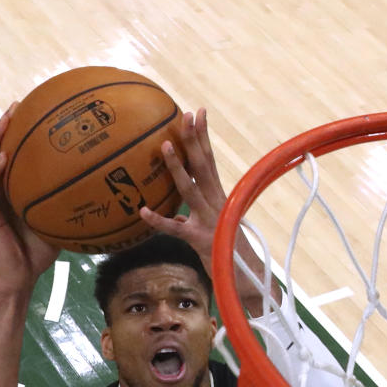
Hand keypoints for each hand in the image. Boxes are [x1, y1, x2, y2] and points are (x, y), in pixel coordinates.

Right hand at [0, 104, 59, 292]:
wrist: (20, 279)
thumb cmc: (39, 254)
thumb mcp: (60, 222)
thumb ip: (70, 203)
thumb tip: (102, 187)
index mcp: (12, 191)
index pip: (12, 156)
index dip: (17, 133)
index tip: (31, 110)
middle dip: (4, 127)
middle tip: (17, 105)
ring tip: (5, 121)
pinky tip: (3, 157)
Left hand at [139, 108, 225, 258]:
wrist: (245, 275)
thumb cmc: (225, 248)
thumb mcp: (211, 224)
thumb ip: (195, 213)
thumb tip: (179, 207)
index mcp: (217, 195)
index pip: (209, 160)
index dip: (203, 136)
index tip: (198, 112)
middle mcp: (215, 202)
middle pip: (203, 165)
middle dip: (194, 139)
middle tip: (186, 114)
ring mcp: (208, 219)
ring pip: (190, 189)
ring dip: (177, 167)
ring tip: (165, 146)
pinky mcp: (199, 239)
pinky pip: (175, 229)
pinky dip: (158, 220)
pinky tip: (142, 212)